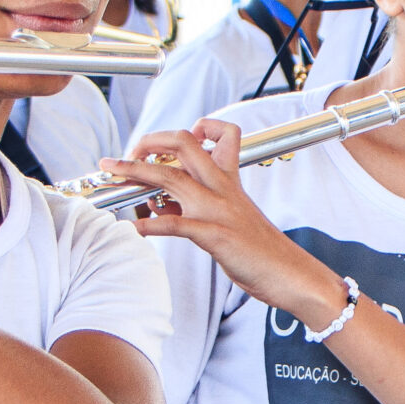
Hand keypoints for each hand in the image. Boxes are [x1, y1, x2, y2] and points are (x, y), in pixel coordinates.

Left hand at [114, 122, 348, 328]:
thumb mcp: (229, 219)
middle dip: (148, 142)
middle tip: (124, 154)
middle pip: (184, 144)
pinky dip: (150, 225)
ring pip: (172, 177)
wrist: (292, 274)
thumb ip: (195, 207)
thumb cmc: (261, 251)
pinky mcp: (217, 236)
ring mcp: (219, 210)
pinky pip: (177, 225)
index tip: (167, 143)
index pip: (218, 134)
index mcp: (230, 181)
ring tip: (113, 173)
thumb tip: (158, 207)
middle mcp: (223, 188)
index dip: (191, 128)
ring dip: (135, 172)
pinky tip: (133, 229)